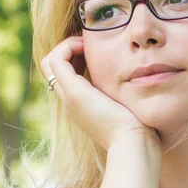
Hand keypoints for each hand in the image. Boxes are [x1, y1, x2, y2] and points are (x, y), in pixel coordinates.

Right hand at [40, 36, 160, 150]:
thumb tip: (136, 82)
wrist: (133, 143)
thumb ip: (123, 95)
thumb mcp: (127, 107)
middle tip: (88, 45)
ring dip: (66, 46)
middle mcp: (70, 102)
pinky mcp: (75, 92)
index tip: (94, 51)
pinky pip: (56, 60)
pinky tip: (86, 46)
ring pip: (49, 63)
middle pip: (52, 69)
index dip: (74, 57)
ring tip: (86, 44)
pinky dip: (67, 46)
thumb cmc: (138, 129)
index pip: (64, 76)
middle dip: (67, 50)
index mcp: (80, 106)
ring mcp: (69, 97)